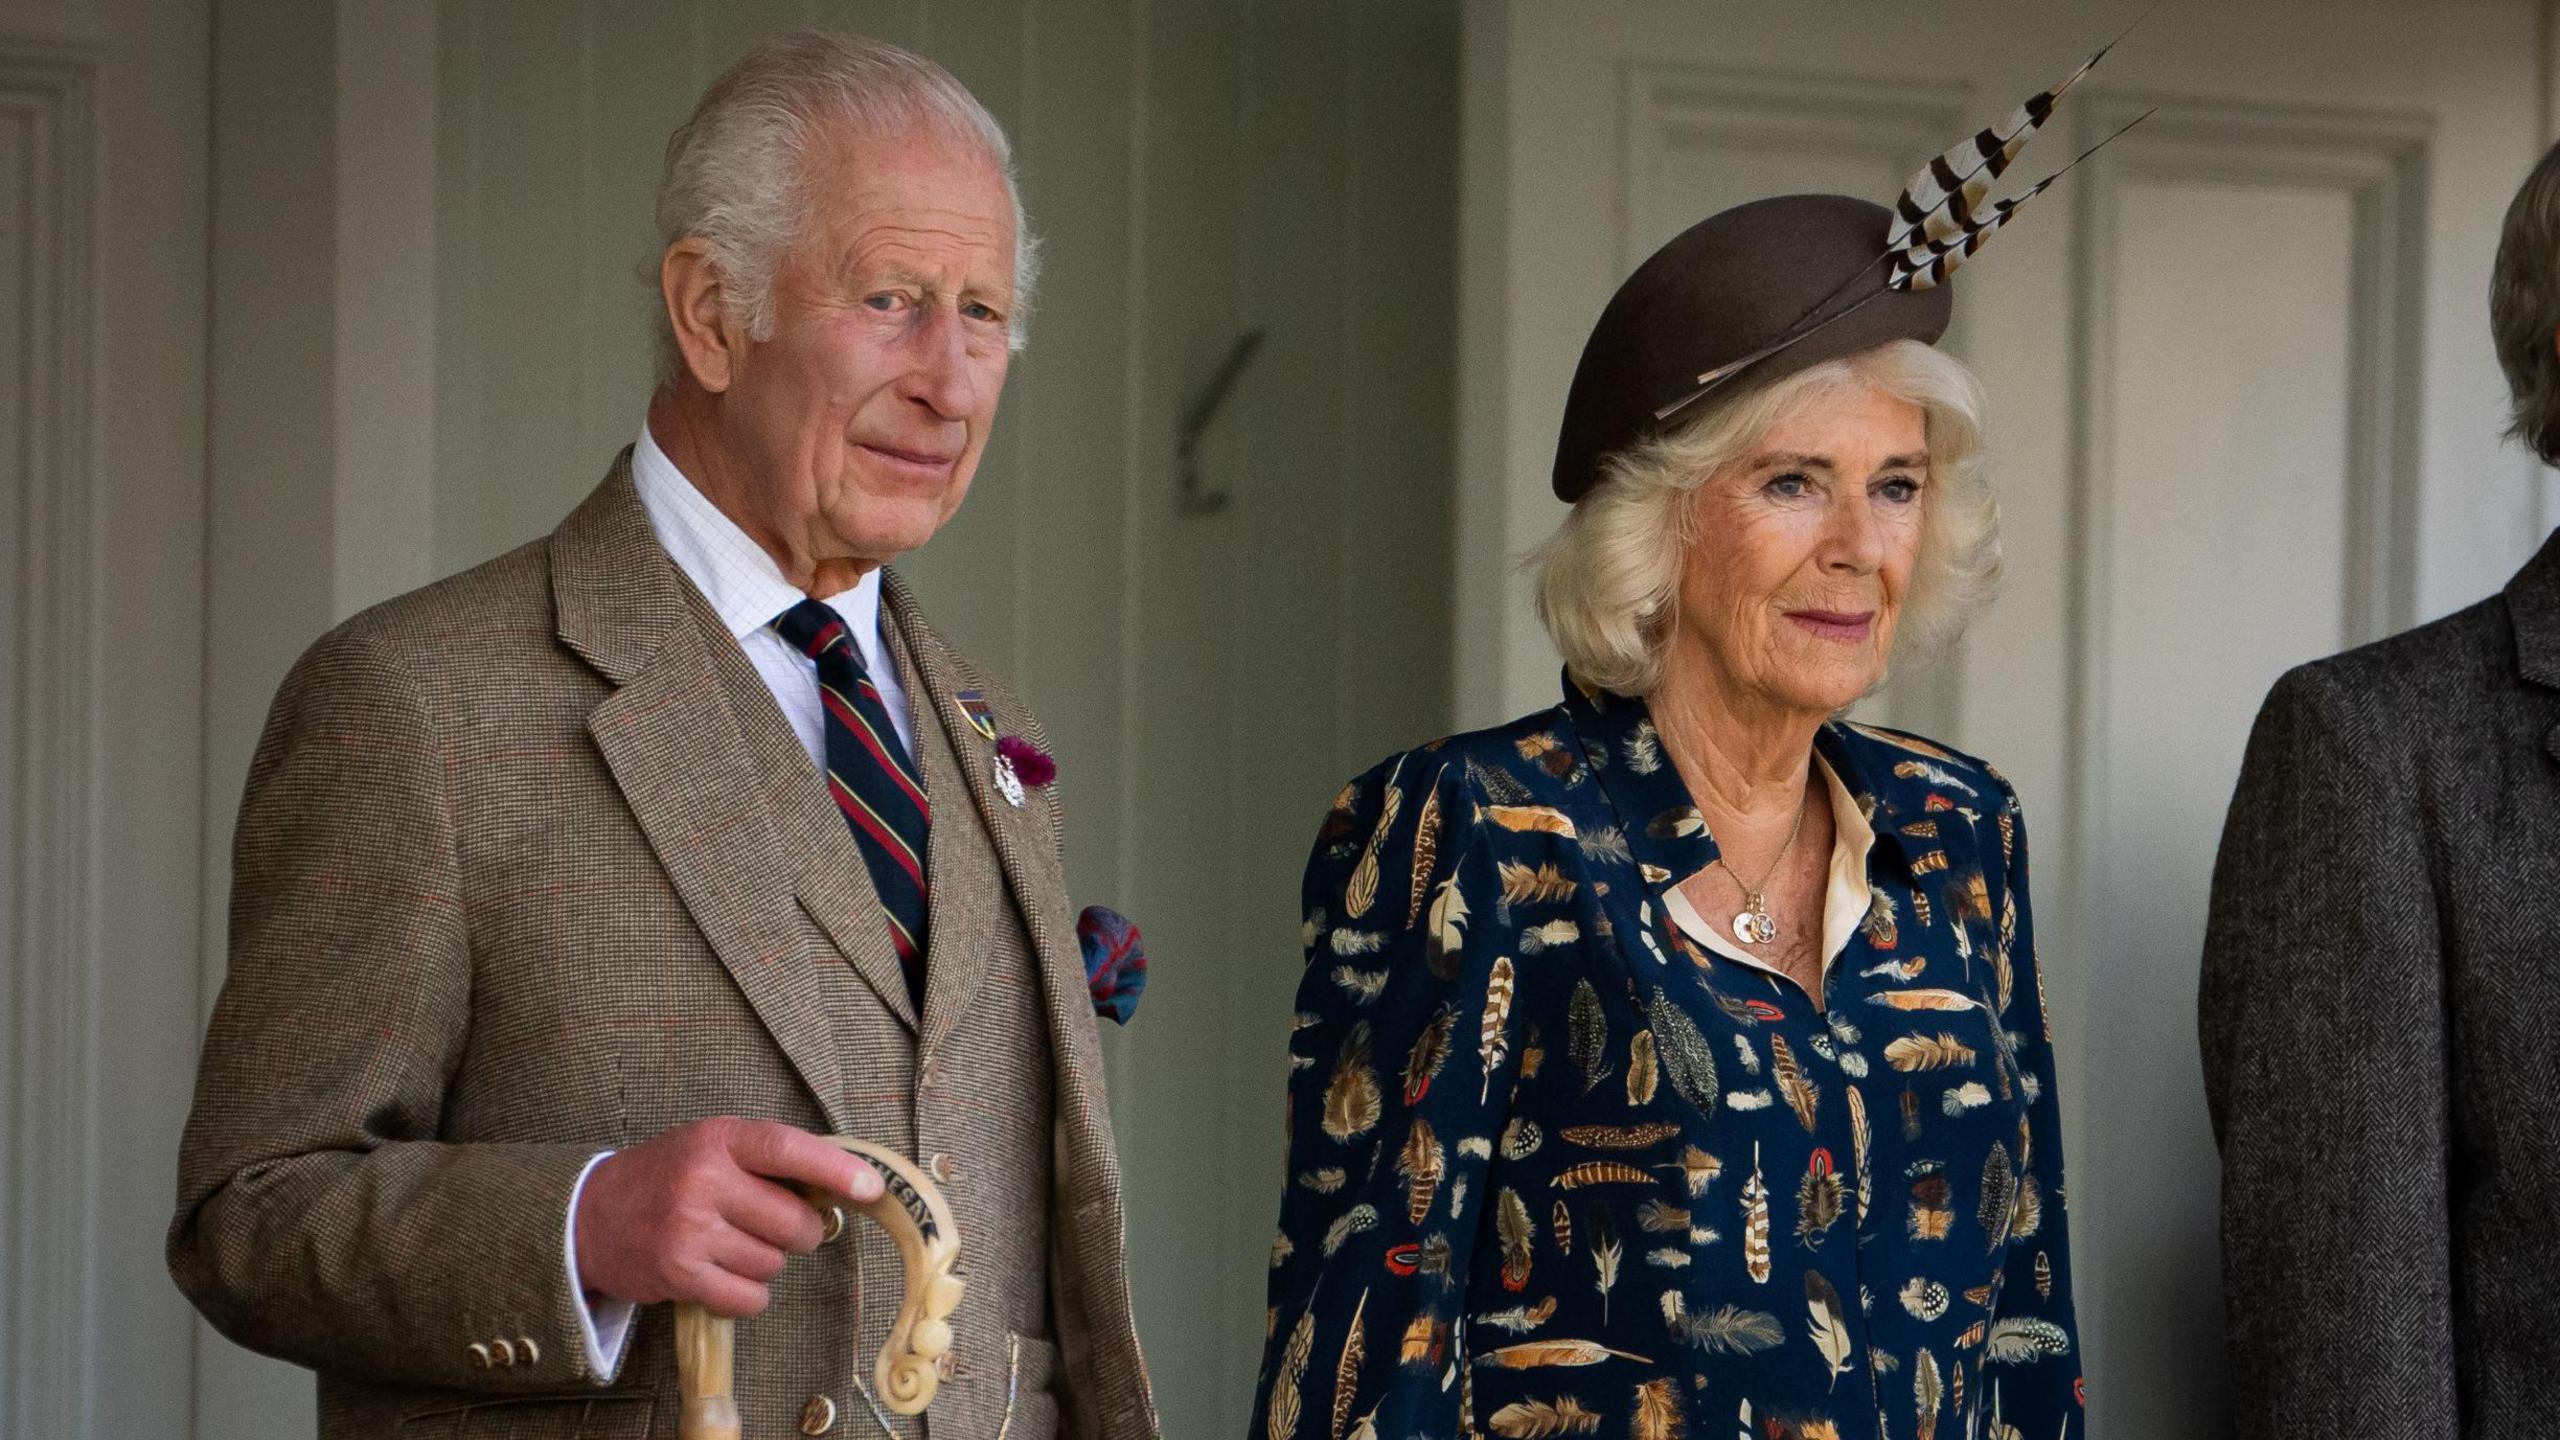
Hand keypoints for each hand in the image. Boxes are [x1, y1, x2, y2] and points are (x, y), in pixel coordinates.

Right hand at [574, 1117, 882, 1316]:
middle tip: (767, 1224)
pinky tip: (720, 1274)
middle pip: (793, 1222)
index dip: (835, 1170)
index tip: (872, 1189)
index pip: (787, 1150)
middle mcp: (703, 1181)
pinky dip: (746, 1294)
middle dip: (797, 1232)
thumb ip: (768, 1161)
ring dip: (763, 1262)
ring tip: (726, 1244)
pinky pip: (749, 1297)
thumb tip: (845, 1187)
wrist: (589, 1216)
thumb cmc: (667, 1177)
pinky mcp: (679, 1274)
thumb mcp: (712, 1148)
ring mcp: (689, 1230)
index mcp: (718, 1140)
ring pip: (773, 1263)